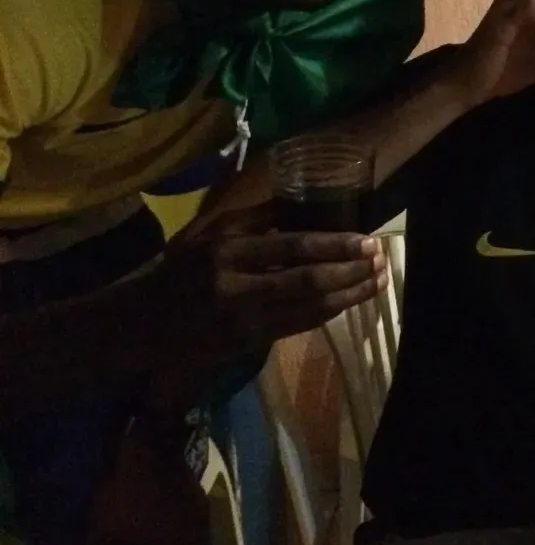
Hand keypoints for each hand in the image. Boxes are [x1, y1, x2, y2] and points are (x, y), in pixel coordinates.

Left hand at [85, 418, 207, 544]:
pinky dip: (182, 509)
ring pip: (191, 529)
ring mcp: (200, 511)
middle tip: (152, 540)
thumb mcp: (100, 535)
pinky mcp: (200, 490)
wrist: (148, 452)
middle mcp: (194, 536)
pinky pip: (192, 508)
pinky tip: (166, 502)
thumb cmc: (123, 497)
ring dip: (178, 528)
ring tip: (158, 520)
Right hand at [166, 207, 387, 360]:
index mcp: (228, 252)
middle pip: (309, 281)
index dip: (335, 245)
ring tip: (378, 282)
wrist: (143, 322)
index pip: (293, 247)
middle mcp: (238, 288)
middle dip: (351, 272)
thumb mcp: (210, 233)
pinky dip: (328, 313)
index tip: (368, 240)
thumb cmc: (180, 269)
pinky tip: (349, 301)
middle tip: (382, 261)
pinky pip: (298, 326)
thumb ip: (256, 218)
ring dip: (350, 295)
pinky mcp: (249, 344)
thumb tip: (303, 201)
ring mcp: (244, 321)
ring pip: (309, 309)